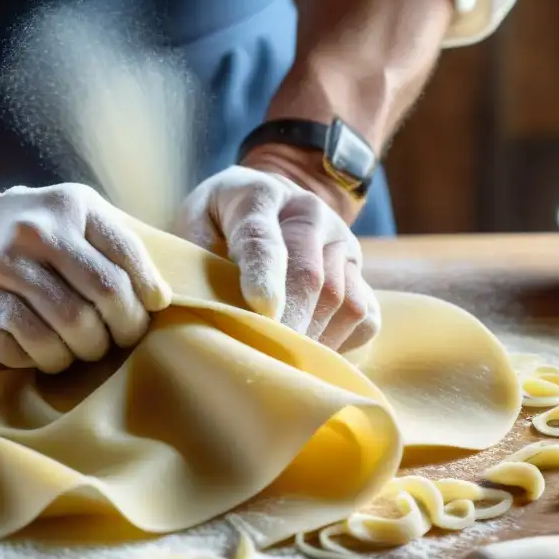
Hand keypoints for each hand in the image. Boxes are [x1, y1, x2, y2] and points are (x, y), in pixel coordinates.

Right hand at [0, 183, 171, 372]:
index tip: (150, 309)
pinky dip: (48, 359)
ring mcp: (2, 268)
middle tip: (119, 339)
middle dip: (123, 328)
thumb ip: (117, 246)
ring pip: (72, 327)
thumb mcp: (75, 219)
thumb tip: (160, 299)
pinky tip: (47, 350)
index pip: (126, 258)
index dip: (147, 294)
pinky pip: (32, 348)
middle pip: (105, 295)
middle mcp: (34, 231)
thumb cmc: (36, 237)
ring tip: (85, 347)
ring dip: (87, 349)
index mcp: (69, 205)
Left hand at [174, 165, 379, 351]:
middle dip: (288, 324)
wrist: (268, 198)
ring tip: (280, 362)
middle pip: (310, 277)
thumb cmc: (220, 219)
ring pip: (342, 301)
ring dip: (312, 339)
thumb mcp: (195, 221)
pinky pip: (364, 317)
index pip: (263, 239)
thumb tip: (197, 302)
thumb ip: (194, 254)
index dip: (263, 275)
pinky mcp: (360, 271)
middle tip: (264, 361)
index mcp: (259, 196)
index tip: (261, 309)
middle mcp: (310, 214)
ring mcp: (342, 242)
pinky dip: (338, 343)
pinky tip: (308, 351)